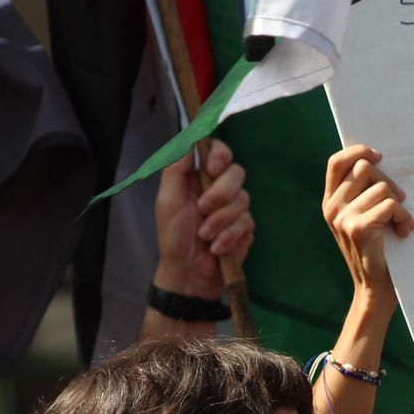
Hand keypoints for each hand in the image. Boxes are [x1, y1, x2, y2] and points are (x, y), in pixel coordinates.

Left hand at [152, 138, 251, 298]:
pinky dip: (227, 236)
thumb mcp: (167, 201)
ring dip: (220, 220)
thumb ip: (175, 170)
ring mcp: (236, 208)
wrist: (187, 273)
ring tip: (204, 235)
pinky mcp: (246, 227)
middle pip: (237, 172)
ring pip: (243, 198)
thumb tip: (188, 141)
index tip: (213, 168)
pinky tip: (215, 247)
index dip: (221, 154)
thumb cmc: (173, 236)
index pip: (219, 152)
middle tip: (203, 208)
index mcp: (200, 178)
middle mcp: (220, 188)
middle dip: (221, 192)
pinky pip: (246, 222)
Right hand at [323, 144, 413, 298]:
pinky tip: (404, 231)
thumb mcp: (363, 217)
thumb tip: (378, 161)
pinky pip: (390, 205)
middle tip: (400, 202)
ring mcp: (342, 218)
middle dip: (389, 182)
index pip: (337, 162)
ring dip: (400, 205)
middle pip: (365, 169)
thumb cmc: (377, 249)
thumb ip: (362, 193)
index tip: (379, 155)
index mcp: (330, 202)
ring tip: (401, 223)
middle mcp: (332, 208)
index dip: (358, 151)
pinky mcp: (358, 228)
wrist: (376, 288)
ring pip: (382, 188)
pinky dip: (404, 217)